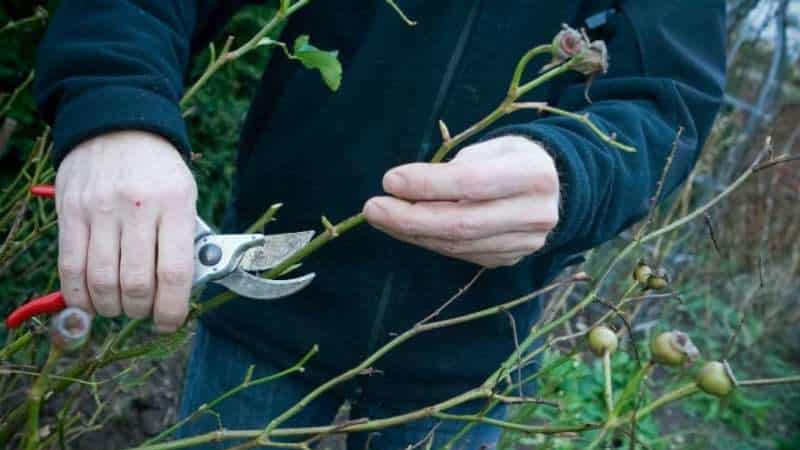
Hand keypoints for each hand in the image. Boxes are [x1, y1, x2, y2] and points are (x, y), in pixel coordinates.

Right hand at [55, 131, 196, 331]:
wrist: (117, 126)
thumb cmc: (158, 170)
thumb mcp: (185, 196)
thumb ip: (184, 239)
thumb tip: (183, 289)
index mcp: (175, 204)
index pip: (174, 272)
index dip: (172, 308)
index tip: (171, 321)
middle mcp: (137, 208)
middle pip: (137, 283)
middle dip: (142, 310)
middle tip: (145, 312)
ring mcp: (100, 210)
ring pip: (102, 281)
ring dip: (113, 307)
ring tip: (121, 307)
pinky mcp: (70, 213)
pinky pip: (71, 267)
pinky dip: (80, 295)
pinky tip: (91, 300)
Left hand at [363, 136, 558, 267]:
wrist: (556, 190)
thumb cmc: (514, 159)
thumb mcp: (494, 146)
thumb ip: (457, 166)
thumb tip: (408, 189)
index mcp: (534, 174)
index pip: (472, 183)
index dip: (427, 184)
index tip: (390, 180)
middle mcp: (534, 214)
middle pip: (461, 223)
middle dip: (410, 218)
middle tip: (373, 208)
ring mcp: (524, 243)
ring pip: (458, 244)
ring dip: (412, 233)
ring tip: (381, 217)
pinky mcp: (509, 259)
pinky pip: (461, 254)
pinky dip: (429, 241)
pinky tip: (407, 229)